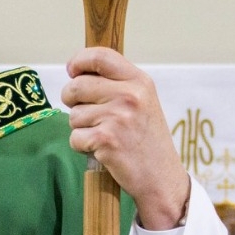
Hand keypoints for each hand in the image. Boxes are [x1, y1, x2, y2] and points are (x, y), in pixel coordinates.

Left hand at [62, 47, 190, 229]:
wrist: (162, 178)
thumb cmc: (146, 139)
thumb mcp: (142, 102)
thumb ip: (116, 84)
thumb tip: (76, 71)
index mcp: (139, 82)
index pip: (100, 56)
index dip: (79, 61)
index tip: (72, 70)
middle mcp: (130, 95)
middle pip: (76, 86)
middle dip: (73, 101)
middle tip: (88, 115)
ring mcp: (118, 117)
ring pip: (73, 114)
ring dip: (81, 128)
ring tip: (104, 136)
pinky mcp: (106, 140)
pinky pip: (75, 137)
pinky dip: (82, 146)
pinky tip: (102, 150)